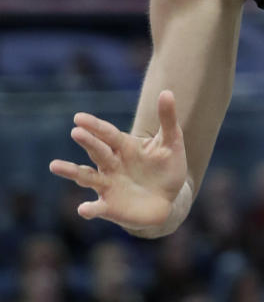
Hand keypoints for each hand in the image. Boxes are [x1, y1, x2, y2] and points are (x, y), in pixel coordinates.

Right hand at [49, 91, 186, 233]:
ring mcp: (109, 185)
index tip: (79, 117)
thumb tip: (166, 92)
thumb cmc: (167, 167)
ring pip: (86, 177)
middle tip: (76, 132)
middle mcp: (112, 164)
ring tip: (55, 165)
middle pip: (97, 150)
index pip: (107, 133)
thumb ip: (167, 118)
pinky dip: (90, 208)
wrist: (169, 199)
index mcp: (124, 146)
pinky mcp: (111, 207)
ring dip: (72, 172)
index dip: (95, 126)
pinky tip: (84, 209)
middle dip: (88, 142)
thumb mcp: (171, 141)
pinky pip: (98, 207)